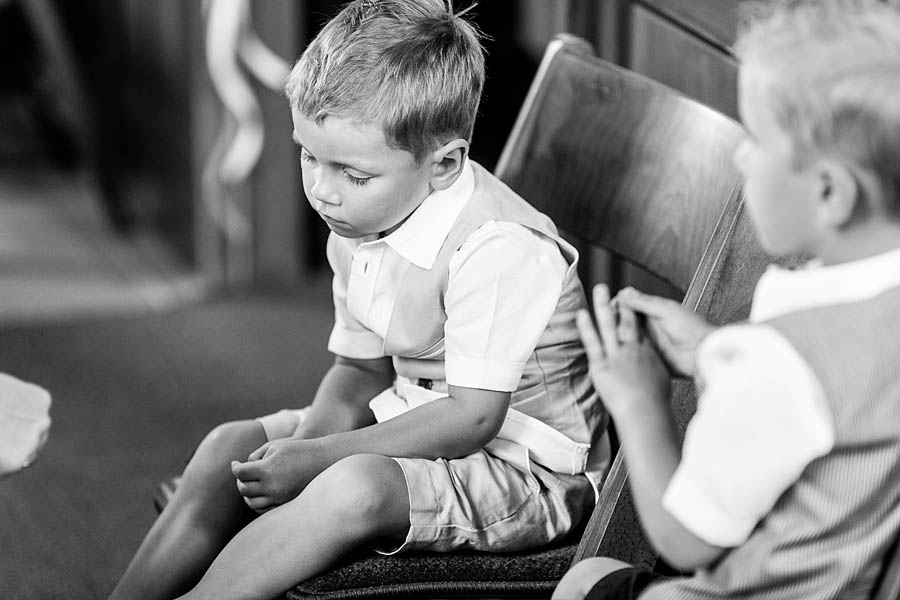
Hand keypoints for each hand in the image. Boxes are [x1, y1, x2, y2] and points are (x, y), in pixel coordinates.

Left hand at [230, 438, 327, 511]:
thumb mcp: (274, 446)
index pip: (240, 473)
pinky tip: (260, 491)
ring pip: (251, 502)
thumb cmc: (297, 449)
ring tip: (250, 483)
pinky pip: (264, 509)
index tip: (235, 463)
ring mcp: (279, 498)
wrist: (322, 461)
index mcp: (267, 470)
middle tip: (242, 473)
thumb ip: (254, 457)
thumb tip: (242, 470)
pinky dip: (258, 501)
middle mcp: (272, 487)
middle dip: (240, 480)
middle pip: (244, 489)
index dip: (235, 467)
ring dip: (247, 493)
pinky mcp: (285, 504)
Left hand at [576, 284, 670, 417]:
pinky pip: (593, 342)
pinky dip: (586, 327)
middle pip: (627, 321)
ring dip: (603, 305)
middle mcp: (633, 350)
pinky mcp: (602, 364)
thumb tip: (654, 375)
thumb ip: (656, 373)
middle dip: (623, 303)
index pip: (641, 329)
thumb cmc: (654, 404)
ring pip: (609, 325)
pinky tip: (581, 314)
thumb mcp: (662, 383)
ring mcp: (617, 355)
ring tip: (600, 288)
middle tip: (618, 289)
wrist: (644, 412)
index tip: (631, 302)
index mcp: (648, 354)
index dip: (636, 314)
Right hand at [614, 287, 714, 376]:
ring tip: (608, 334)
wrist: (702, 353)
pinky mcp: (649, 357)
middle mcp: (650, 326)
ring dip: (618, 335)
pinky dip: (624, 350)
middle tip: (606, 320)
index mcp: (655, 311)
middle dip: (615, 319)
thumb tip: (624, 293)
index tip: (610, 305)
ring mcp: (649, 342)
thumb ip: (644, 302)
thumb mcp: (666, 310)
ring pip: (627, 336)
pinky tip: (616, 350)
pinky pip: (633, 352)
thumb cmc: (691, 328)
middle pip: (626, 320)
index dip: (620, 305)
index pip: (631, 305)